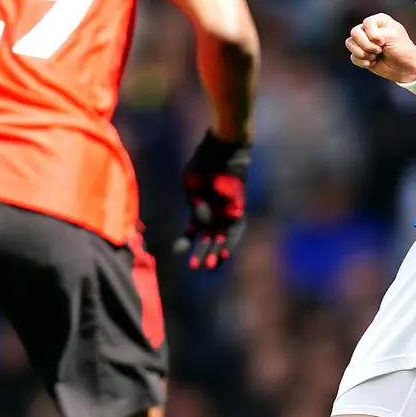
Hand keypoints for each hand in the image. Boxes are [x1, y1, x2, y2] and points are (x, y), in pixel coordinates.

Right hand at [174, 130, 250, 269]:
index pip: (193, 230)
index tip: (177, 251)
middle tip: (195, 267)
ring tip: (210, 266)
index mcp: (199, 207)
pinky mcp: (238, 208)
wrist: (223, 148)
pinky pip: (235, 229)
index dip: (186, 241)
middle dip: (202, 253)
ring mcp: (226, 211)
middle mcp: (213, 212)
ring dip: (217, 252)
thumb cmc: (204, 162)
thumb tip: (201, 225)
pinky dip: (230, 241)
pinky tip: (225, 252)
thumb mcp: (191, 183)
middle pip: (208, 238)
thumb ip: (195, 205)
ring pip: (222, 238)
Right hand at [345, 14, 415, 83]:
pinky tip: (373, 62)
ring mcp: (363, 42)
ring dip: (364, 54)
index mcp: (378, 20)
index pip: (367, 23)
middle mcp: (369, 29)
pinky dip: (363, 62)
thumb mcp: (393, 36)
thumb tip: (365, 40)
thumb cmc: (402, 49)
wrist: (404, 68)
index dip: (373, 35)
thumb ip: (377, 33)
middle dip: (367, 45)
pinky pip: (353, 57)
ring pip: (350, 44)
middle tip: (379, 50)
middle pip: (355, 33)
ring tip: (376, 56)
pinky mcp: (360, 54)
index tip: (383, 42)